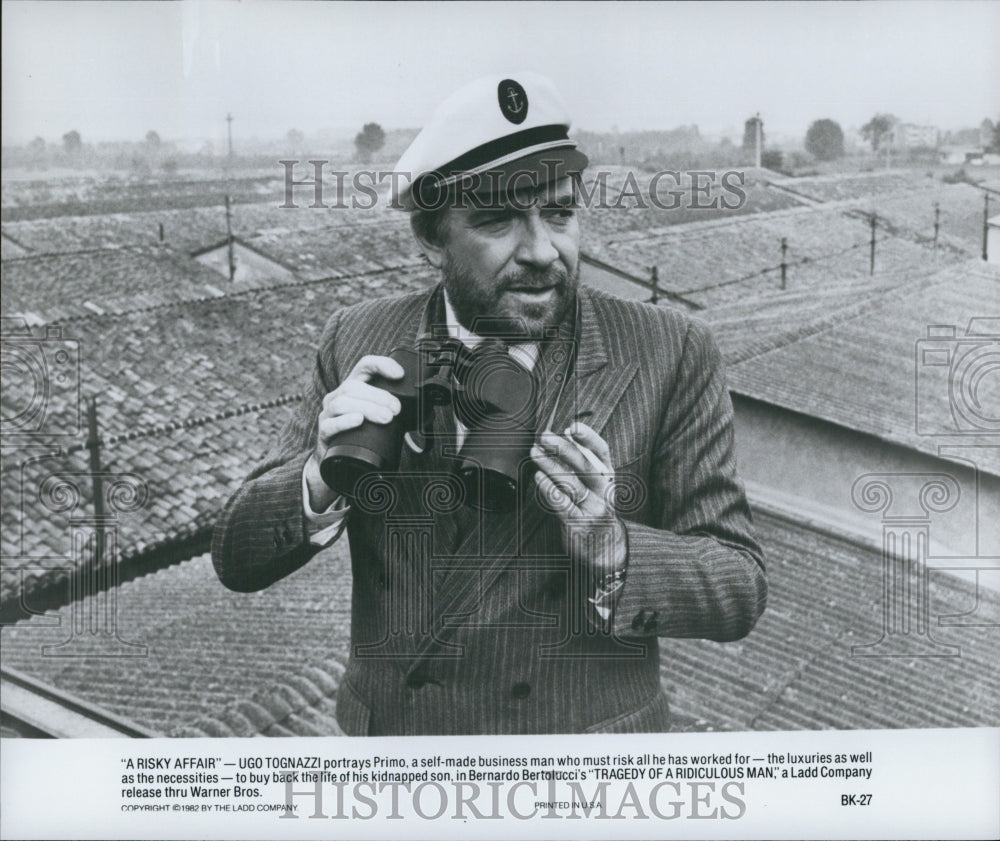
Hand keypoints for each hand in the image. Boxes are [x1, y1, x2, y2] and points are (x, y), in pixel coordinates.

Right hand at [305, 355, 404, 510]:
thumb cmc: (363, 436)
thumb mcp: (379, 420)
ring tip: (386, 418)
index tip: (400, 374)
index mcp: (354, 388)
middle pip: (354, 386)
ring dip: (368, 408)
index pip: (365, 366)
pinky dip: (345, 421)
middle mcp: (338, 396)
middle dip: (379, 396)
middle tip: (397, 410)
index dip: (381, 365)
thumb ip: (398, 413)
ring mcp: (328, 414)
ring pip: (343, 402)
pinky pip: (331, 424)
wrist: (339, 464)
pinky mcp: (324, 433)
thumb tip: (428, 415)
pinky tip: (358, 421)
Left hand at [530, 422, 626, 576]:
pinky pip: (562, 505)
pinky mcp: (578, 524)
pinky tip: (539, 477)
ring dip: (551, 466)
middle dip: (564, 449)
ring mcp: (592, 508)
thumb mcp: (596, 482)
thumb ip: (583, 457)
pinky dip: (549, 490)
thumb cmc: (595, 507)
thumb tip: (568, 431)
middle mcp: (603, 491)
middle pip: (585, 466)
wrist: (606, 548)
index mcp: (607, 475)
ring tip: (535, 453)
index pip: (602, 452)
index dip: (589, 438)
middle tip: (545, 436)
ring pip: (572, 484)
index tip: (574, 426)